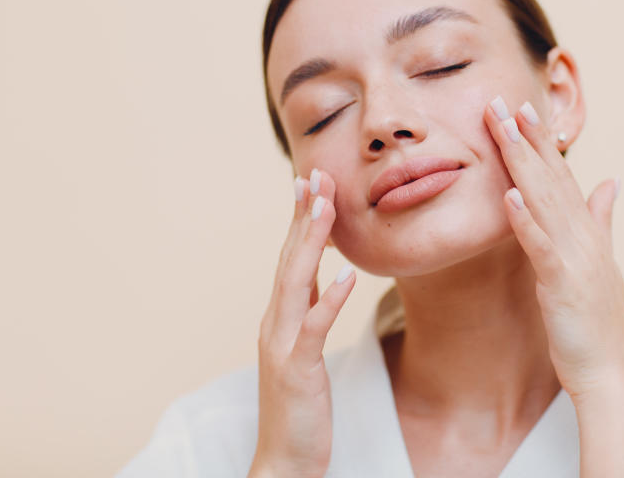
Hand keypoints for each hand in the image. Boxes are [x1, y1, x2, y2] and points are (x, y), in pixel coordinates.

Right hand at [251, 169, 355, 477]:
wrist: (284, 461)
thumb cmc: (298, 407)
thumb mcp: (303, 350)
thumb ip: (308, 311)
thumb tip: (323, 276)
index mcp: (279, 318)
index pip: (290, 258)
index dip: (300, 219)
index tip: (310, 182)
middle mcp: (275, 323)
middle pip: (289, 259)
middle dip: (303, 216)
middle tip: (315, 174)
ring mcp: (282, 345)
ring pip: (295, 282)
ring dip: (311, 242)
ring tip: (327, 206)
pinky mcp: (297, 370)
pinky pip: (314, 328)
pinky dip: (329, 298)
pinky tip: (348, 275)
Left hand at [484, 96, 623, 399]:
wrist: (611, 373)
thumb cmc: (598, 321)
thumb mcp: (601, 262)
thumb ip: (603, 218)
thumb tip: (611, 181)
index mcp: (587, 230)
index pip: (561, 176)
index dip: (542, 141)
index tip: (523, 108)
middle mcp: (583, 236)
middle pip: (550, 177)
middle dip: (527, 138)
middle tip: (503, 101)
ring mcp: (575, 257)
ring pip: (545, 200)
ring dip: (523, 163)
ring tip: (505, 128)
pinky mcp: (563, 283)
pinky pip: (540, 246)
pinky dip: (525, 219)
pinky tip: (508, 195)